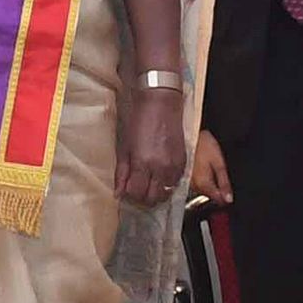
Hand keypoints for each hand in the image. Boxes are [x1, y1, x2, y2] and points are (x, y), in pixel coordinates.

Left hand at [119, 80, 191, 203]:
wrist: (160, 103)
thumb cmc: (139, 120)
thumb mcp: (124, 146)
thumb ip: (121, 172)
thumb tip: (118, 192)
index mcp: (143, 163)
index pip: (136, 193)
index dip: (129, 195)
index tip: (126, 190)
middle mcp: (161, 168)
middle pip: (152, 198)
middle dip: (142, 198)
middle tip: (136, 189)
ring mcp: (174, 166)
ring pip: (165, 194)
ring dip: (155, 193)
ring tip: (148, 183)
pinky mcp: (183, 162)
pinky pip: (175, 183)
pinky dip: (166, 184)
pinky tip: (159, 174)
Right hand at [188, 127, 231, 204]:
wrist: (186, 134)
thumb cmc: (203, 145)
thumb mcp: (218, 162)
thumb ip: (224, 182)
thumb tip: (229, 199)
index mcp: (204, 184)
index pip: (218, 200)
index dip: (226, 197)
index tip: (229, 189)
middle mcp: (194, 186)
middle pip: (210, 195)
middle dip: (218, 188)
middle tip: (220, 171)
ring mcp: (188, 182)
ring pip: (203, 189)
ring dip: (210, 182)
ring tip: (210, 166)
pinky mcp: (184, 177)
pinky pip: (196, 183)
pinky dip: (202, 178)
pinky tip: (203, 167)